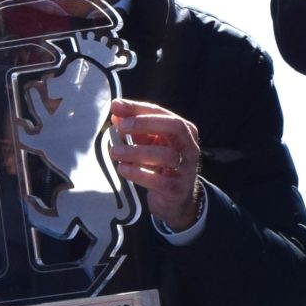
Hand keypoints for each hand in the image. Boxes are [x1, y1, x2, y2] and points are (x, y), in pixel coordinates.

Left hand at [108, 97, 201, 230]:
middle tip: (121, 127)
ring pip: (166, 155)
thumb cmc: (161, 165)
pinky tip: (123, 169)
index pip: (161, 113)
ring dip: (137, 152)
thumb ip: (134, 129)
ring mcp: (186, 168)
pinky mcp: (177, 189)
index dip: (138, 108)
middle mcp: (189, 146)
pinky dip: (138, 173)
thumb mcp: (149, 143)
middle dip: (145, 124)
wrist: (175, 199)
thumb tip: (116, 115)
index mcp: (184, 130)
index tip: (117, 107)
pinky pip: (159, 180)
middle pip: (174, 127)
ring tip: (116, 152)